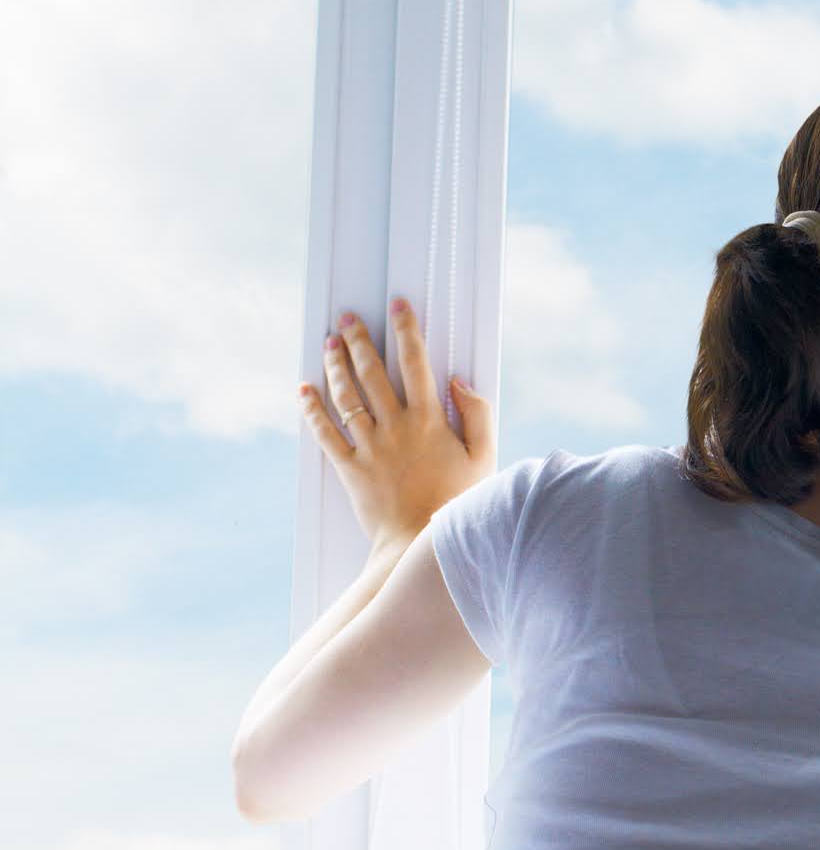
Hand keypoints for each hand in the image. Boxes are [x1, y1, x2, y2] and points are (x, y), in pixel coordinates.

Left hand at [300, 298, 495, 554]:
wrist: (419, 544)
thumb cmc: (458, 502)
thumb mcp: (484, 457)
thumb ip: (478, 415)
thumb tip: (458, 381)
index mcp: (430, 420)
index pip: (416, 362)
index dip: (406, 329)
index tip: (397, 305)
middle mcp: (396, 427)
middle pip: (372, 372)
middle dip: (359, 339)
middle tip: (348, 317)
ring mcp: (369, 446)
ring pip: (346, 396)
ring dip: (335, 365)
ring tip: (329, 343)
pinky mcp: (349, 467)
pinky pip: (325, 432)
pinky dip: (312, 409)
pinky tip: (304, 390)